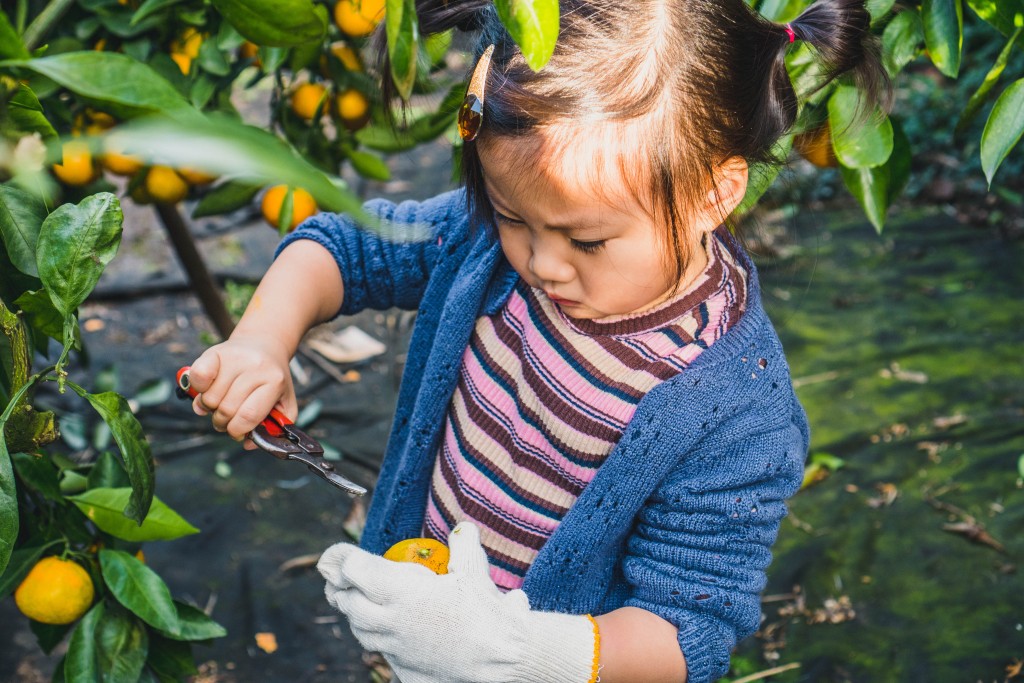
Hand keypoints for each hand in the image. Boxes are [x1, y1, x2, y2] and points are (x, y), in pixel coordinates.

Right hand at [186, 333, 295, 446]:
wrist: (264, 345)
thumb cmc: (271, 380)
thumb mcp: (283, 402)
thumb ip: (274, 428)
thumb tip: (248, 443)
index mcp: (275, 381)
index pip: (249, 415)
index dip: (238, 431)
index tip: (237, 433)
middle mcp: (255, 367)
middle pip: (227, 409)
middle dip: (223, 422)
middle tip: (226, 420)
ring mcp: (235, 358)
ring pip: (210, 398)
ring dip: (210, 408)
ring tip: (219, 403)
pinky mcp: (215, 351)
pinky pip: (198, 376)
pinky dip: (198, 389)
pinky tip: (207, 389)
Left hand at [317, 523, 598, 682]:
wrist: (502, 661)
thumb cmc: (487, 613)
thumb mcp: (475, 571)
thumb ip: (464, 546)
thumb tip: (463, 529)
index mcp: (400, 591)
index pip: (354, 570)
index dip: (341, 558)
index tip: (335, 554)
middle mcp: (390, 622)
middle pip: (348, 604)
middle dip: (339, 590)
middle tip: (337, 580)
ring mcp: (396, 650)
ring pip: (362, 633)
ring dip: (356, 617)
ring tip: (358, 607)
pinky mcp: (406, 672)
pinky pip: (385, 656)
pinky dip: (383, 643)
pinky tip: (392, 637)